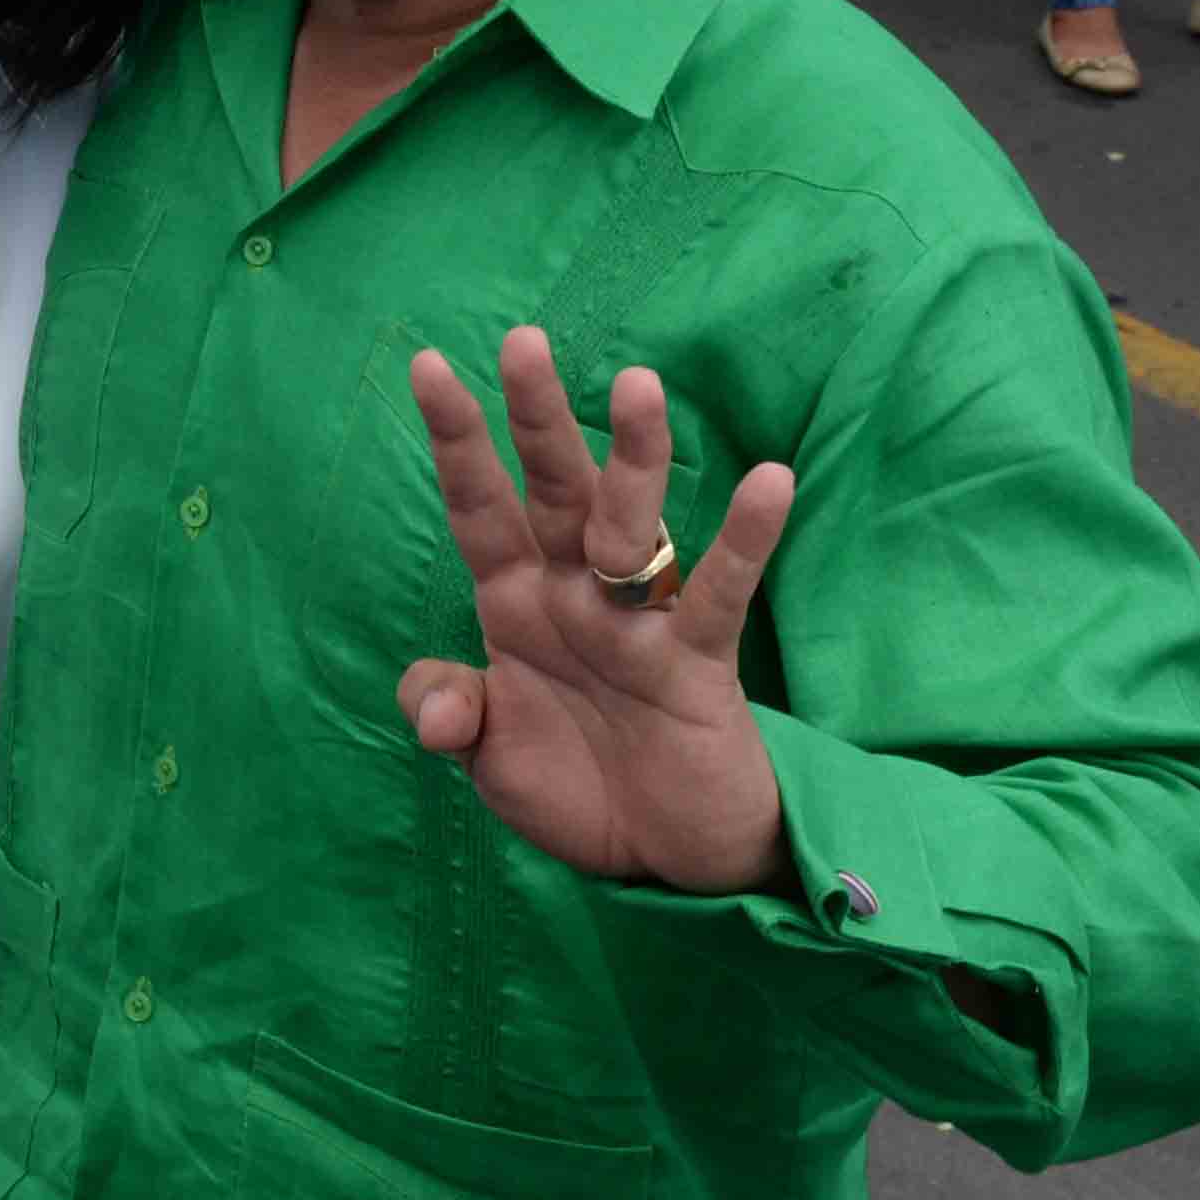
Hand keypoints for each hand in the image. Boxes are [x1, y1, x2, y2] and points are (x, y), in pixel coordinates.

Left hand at [395, 329, 793, 893]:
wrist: (666, 858)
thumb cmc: (577, 787)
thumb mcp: (491, 761)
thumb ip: (454, 718)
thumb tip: (434, 712)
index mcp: (516, 603)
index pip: (479, 509)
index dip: (456, 444)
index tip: (430, 365)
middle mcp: (574, 594)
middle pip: (553, 491)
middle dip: (537, 420)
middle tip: (524, 341)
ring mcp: (638, 622)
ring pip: (632, 526)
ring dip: (633, 461)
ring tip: (637, 387)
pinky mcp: (698, 662)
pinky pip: (721, 592)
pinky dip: (747, 539)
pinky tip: (769, 480)